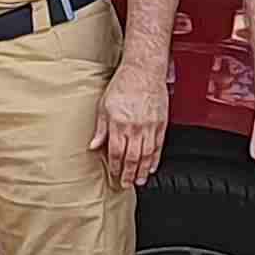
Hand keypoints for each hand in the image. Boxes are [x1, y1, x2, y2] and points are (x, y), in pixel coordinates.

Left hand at [94, 61, 169, 193]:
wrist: (144, 70)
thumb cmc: (124, 84)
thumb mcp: (104, 105)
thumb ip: (100, 128)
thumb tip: (93, 145)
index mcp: (119, 124)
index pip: (116, 152)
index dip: (115, 167)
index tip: (114, 175)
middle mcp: (135, 127)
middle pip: (132, 158)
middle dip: (129, 174)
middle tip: (126, 184)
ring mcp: (150, 126)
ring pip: (146, 155)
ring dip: (142, 171)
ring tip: (139, 180)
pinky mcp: (161, 123)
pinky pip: (159, 146)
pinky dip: (155, 159)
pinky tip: (152, 166)